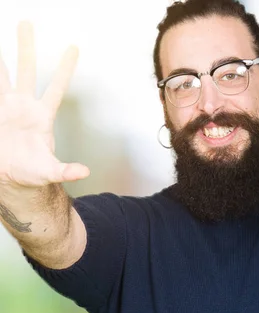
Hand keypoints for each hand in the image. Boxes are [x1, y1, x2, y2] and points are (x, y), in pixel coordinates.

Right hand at [0, 21, 88, 187]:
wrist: (12, 177)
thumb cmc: (34, 172)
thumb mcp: (51, 172)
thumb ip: (66, 171)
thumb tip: (84, 173)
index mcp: (42, 116)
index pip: (57, 87)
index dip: (65, 68)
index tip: (74, 48)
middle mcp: (24, 106)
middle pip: (27, 70)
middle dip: (26, 47)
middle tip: (25, 23)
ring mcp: (7, 107)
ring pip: (2, 75)